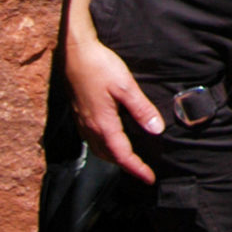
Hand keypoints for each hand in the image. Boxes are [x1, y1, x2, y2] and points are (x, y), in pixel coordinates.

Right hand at [64, 27, 165, 182]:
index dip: (137, 169)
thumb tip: (157, 129)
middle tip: (143, 170)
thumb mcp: (125, 86)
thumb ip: (141, 109)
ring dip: (114, 157)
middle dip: (125, 166)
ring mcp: (82, 122)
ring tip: (129, 159)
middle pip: (109, 156)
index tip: (150, 179)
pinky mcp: (79, 114)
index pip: (122, 155)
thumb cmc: (99, 66)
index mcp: (103, 124)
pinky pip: (92, 139)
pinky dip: (104, 146)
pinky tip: (112, 138)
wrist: (74, 53)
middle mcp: (90, 128)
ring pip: (99, 149)